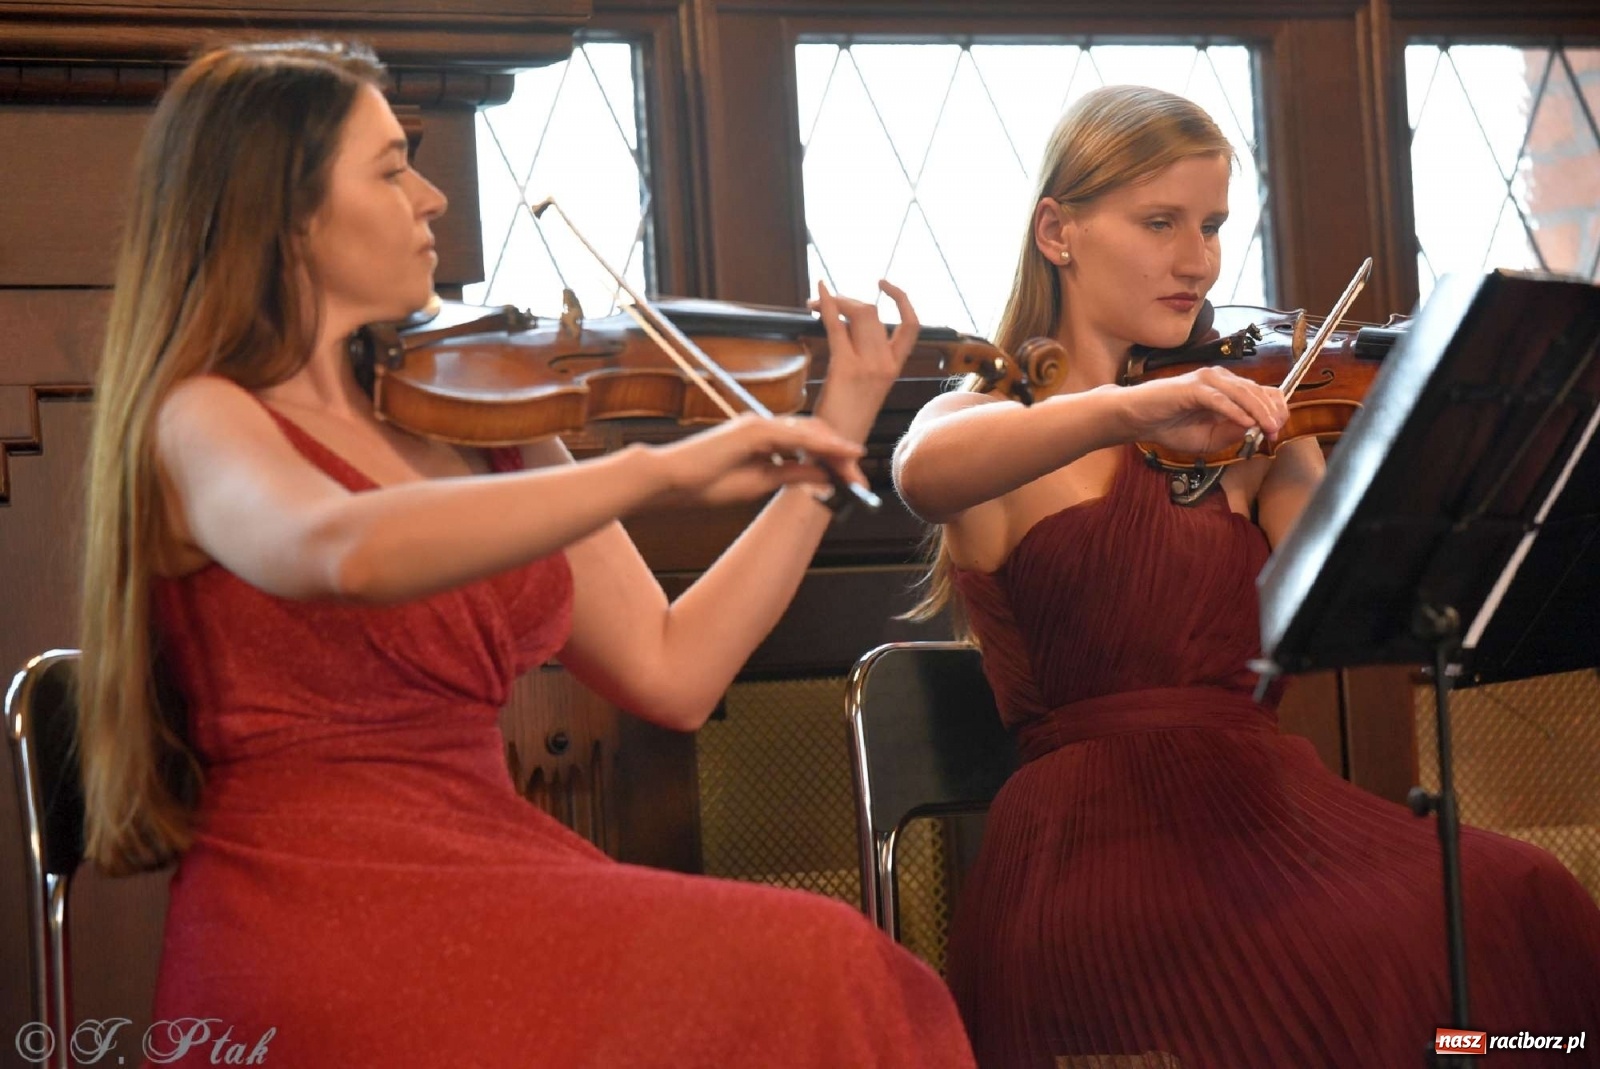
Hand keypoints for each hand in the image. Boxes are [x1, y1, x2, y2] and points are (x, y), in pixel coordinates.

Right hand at [650, 412, 866, 507]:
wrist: (670, 481)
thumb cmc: (705, 484)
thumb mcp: (759, 484)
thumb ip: (791, 474)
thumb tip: (822, 476)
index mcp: (764, 439)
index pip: (807, 444)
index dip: (834, 459)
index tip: (853, 481)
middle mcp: (764, 427)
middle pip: (814, 434)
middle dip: (841, 455)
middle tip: (861, 480)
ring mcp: (757, 425)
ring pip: (808, 432)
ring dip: (835, 449)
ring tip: (857, 467)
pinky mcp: (751, 431)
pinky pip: (793, 436)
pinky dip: (818, 444)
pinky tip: (837, 452)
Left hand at [807, 279, 919, 442]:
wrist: (836, 454)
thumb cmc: (844, 427)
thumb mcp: (865, 392)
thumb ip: (865, 365)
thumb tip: (848, 335)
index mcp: (893, 369)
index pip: (911, 325)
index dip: (901, 298)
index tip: (883, 283)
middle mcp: (885, 364)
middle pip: (874, 312)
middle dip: (850, 298)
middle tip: (827, 299)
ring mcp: (867, 365)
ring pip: (859, 312)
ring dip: (836, 300)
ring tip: (815, 301)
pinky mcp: (844, 368)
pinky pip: (836, 326)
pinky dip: (825, 304)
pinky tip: (816, 293)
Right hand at [1116, 366, 1288, 456]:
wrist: (1138, 421)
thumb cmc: (1170, 427)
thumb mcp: (1209, 439)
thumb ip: (1232, 433)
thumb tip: (1255, 428)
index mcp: (1227, 389)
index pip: (1262, 392)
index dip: (1275, 410)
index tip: (1277, 431)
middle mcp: (1220, 379)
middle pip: (1257, 391)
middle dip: (1271, 412)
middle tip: (1275, 432)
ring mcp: (1206, 381)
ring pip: (1242, 392)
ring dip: (1258, 411)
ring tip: (1268, 428)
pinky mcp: (1192, 387)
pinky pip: (1220, 399)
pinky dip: (1235, 411)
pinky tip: (1246, 423)